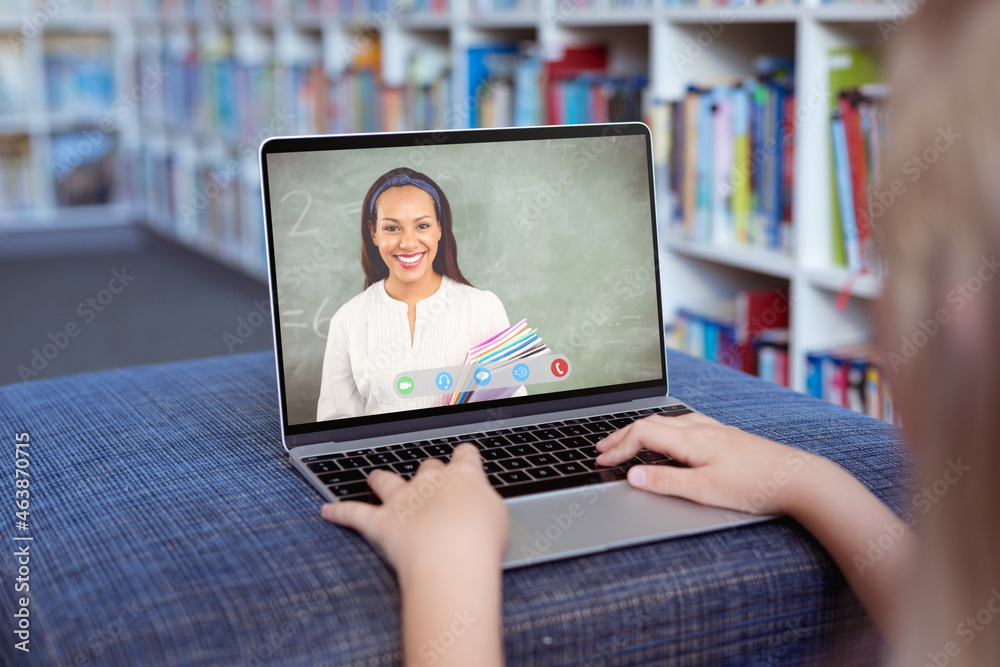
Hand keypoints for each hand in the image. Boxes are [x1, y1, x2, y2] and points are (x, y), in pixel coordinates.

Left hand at [321, 443, 509, 572]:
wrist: (453, 557)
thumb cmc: (481, 540)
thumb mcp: (499, 517)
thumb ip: (484, 505)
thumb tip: (478, 506)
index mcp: (463, 475)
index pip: (464, 455)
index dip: (464, 458)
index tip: (465, 460)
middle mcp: (430, 481)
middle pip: (426, 467)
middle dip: (427, 473)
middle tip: (430, 482)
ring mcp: (402, 500)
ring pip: (387, 481)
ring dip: (380, 479)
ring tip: (374, 477)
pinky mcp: (379, 522)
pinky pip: (353, 513)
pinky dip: (338, 512)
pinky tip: (328, 511)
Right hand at [595, 412, 819, 515]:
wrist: (798, 479)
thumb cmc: (755, 486)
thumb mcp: (705, 491)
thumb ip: (665, 482)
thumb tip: (631, 476)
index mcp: (691, 439)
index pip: (642, 434)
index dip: (618, 448)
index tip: (601, 461)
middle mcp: (701, 428)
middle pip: (651, 422)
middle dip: (622, 435)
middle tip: (601, 448)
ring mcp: (715, 429)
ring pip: (668, 420)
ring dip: (642, 430)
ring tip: (627, 441)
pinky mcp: (726, 435)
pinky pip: (685, 422)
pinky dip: (664, 428)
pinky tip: (670, 435)